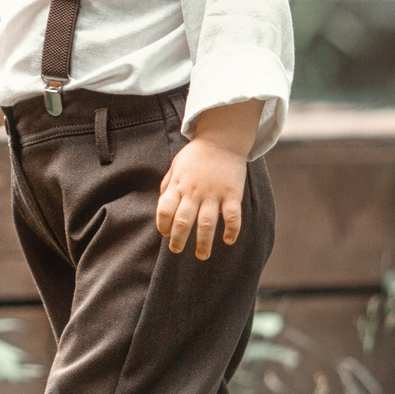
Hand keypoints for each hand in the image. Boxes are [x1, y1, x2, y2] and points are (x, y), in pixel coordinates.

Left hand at [156, 99, 262, 258]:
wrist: (222, 138)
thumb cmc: (196, 155)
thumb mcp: (175, 167)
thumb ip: (168, 187)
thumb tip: (162, 210)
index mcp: (178, 185)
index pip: (164, 210)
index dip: (162, 225)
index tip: (165, 233)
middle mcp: (194, 192)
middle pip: (182, 221)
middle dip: (178, 240)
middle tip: (176, 251)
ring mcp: (214, 194)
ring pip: (206, 224)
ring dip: (203, 243)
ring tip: (202, 255)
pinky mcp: (232, 194)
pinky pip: (232, 216)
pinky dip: (231, 230)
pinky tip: (228, 240)